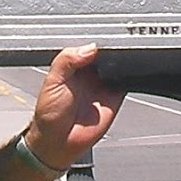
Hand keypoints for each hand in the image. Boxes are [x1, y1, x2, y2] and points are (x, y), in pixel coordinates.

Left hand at [25, 44, 122, 170]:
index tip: (101, 39)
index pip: (88, 45)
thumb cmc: (49, 113)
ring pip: (119, 64)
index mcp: (73, 64)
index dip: (95, 41)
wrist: (58, 142)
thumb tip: (89, 47)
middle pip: (106, 52)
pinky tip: (128, 71)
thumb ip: (67, 60)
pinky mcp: (116, 96)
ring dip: (122, 60)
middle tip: (113, 46)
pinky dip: (131, 75)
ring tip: (121, 58)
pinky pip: (127, 81)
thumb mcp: (53, 81)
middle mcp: (90, 72)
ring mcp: (103, 83)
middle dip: (111, 48)